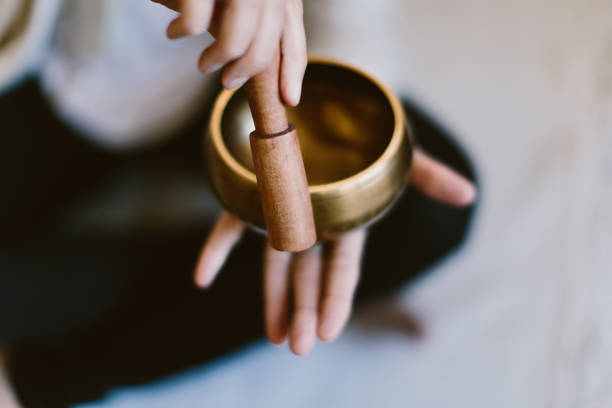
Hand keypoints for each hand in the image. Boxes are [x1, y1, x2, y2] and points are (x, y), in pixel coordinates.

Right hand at [152, 0, 306, 105]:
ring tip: (204, 66)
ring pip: (239, 35)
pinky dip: (186, 31)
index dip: (295, 67)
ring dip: (221, 57)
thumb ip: (252, 19)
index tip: (290, 98)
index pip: (293, 29)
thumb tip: (252, 62)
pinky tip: (175, 32)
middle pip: (269, 37)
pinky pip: (198, 21)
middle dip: (250, 68)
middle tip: (228, 83)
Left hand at [193, 150, 476, 354]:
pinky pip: (230, 226)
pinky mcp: (253, 196)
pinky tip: (203, 278)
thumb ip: (428, 177)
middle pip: (307, 274)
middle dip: (303, 310)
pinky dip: (217, 250)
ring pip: (274, 262)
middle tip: (296, 347)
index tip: (328, 331)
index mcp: (346, 221)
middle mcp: (314, 223)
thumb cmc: (367, 137)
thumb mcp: (400, 157)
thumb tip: (470, 195)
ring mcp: (282, 213)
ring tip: (271, 335)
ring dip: (271, 298)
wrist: (331, 112)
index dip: (336, 298)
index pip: (342, 268)